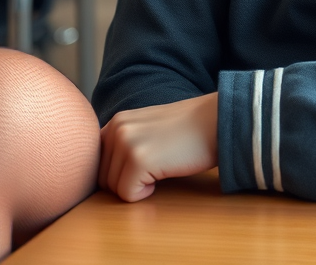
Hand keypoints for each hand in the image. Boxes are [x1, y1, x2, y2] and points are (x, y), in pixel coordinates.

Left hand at [98, 93, 218, 201]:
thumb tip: (102, 176)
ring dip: (137, 187)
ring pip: (114, 189)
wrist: (218, 121)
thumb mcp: (147, 128)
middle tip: (155, 168)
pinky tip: (164, 175)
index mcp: (117, 121)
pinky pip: (128, 195)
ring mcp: (127, 143)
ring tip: (161, 167)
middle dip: (126, 182)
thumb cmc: (188, 130)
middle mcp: (117, 129)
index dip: (118, 174)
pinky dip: (144, 194)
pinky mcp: (139, 159)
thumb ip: (124, 142)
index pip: (97, 164)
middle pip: (103, 180)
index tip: (141, 168)